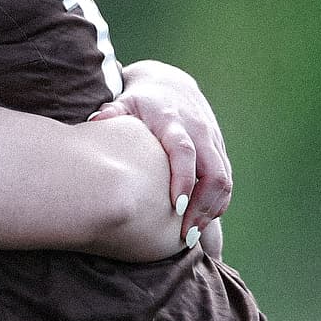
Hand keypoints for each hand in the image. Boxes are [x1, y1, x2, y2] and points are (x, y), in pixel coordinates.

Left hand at [96, 62, 231, 250]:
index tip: (176, 207)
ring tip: (191, 236)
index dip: (183, 179)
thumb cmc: (140, 102)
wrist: (170, 84)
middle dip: (203, 207)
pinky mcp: (220, 150)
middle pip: (214, 173)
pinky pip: (226, 181)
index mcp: (174, 121)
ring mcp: (213, 141)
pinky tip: (201, 224)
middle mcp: (199, 132)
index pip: (184, 151)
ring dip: (211, 211)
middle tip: (185, 235)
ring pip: (224, 181)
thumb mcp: (123, 103)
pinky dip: (217, 205)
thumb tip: (94, 123)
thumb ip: (111, 113)